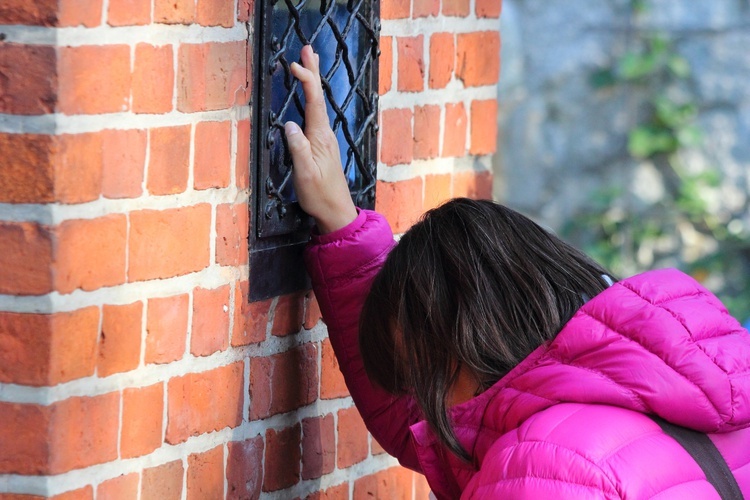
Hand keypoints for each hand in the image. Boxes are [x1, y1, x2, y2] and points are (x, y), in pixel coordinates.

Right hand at [285, 45, 357, 233]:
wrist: (336, 211)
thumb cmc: (319, 194)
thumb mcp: (305, 173)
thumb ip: (298, 148)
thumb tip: (289, 124)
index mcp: (320, 137)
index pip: (314, 102)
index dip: (305, 80)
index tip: (293, 65)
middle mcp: (324, 134)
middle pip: (319, 97)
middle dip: (313, 72)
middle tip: (307, 49)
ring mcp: (324, 139)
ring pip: (318, 104)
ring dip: (312, 83)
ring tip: (307, 65)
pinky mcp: (322, 146)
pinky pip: (316, 115)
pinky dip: (311, 99)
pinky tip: (309, 100)